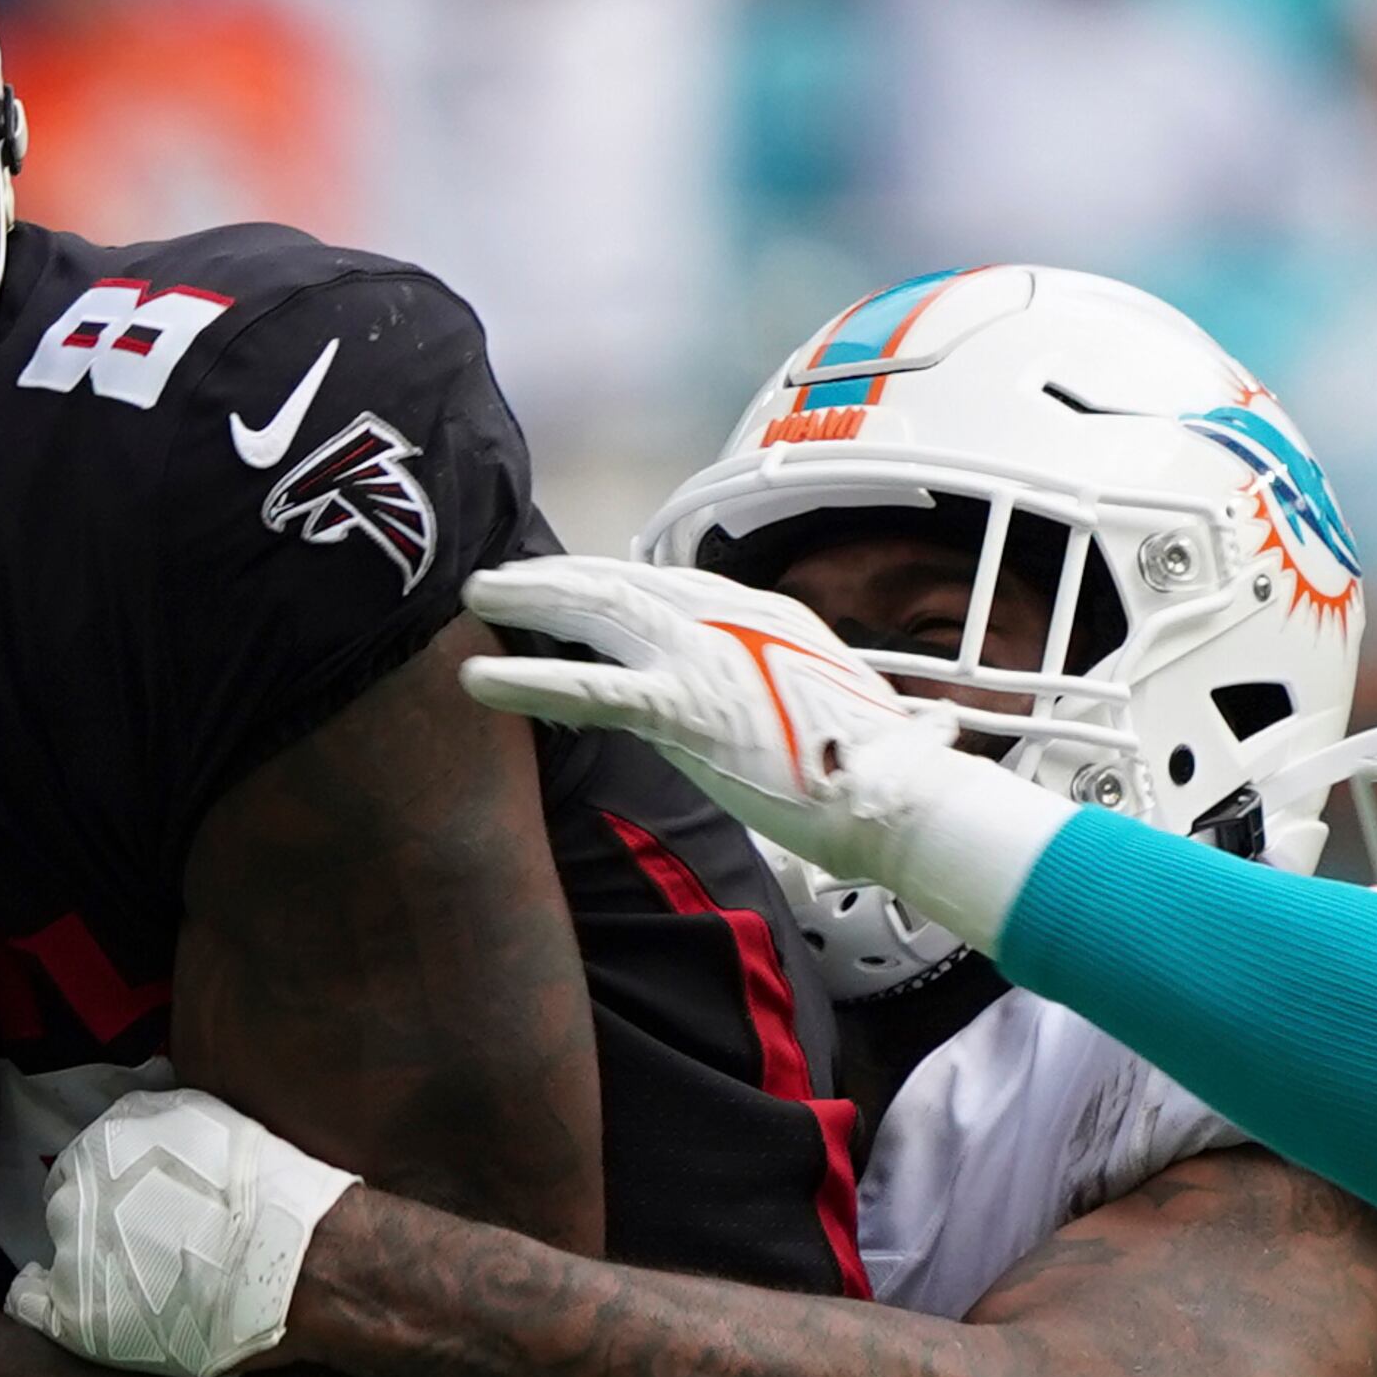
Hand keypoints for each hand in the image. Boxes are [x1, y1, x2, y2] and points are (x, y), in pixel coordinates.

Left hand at [5, 1089, 358, 1376]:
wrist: (303, 1267)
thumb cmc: (277, 1204)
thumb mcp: (215, 1129)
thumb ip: (167, 1135)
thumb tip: (149, 1146)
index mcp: (113, 1136)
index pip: (86, 1166)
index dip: (112, 1195)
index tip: (134, 1214)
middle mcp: (83, 1185)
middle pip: (69, 1208)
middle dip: (97, 1228)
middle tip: (143, 1254)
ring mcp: (75, 1249)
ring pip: (57, 1256)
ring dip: (85, 1270)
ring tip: (130, 1291)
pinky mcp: (79, 1311)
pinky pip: (31, 1306)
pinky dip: (41, 1309)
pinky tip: (62, 1313)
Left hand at [459, 556, 1059, 939]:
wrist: (904, 800)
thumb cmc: (877, 771)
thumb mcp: (830, 707)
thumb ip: (792, 691)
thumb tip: (792, 705)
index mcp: (762, 614)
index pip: (665, 583)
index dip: (604, 579)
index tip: (561, 579)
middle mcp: (728, 616)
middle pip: (619, 581)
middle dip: (552, 576)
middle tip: (496, 577)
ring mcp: (704, 655)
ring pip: (594, 612)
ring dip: (526, 602)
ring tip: (473, 598)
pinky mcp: (684, 706)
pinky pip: (587, 686)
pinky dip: (525, 679)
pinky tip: (476, 680)